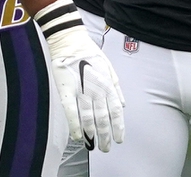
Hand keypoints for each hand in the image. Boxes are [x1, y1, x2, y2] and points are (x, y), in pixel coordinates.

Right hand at [36, 0, 124, 151]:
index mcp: (108, 85)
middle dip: (106, 136)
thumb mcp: (110, 68)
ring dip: (92, 134)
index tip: (119, 139)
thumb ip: (117, 88)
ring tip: (94, 145)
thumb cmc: (90, 55)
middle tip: (107, 148)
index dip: (118, 127)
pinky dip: (76, 126)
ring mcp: (81, 91)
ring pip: (89, 118)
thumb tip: (123, 105)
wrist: (70, 42)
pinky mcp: (66, 91)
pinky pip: (72, 113)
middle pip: (103, 118)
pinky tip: (79, 137)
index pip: (116, 111)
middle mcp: (97, 90)